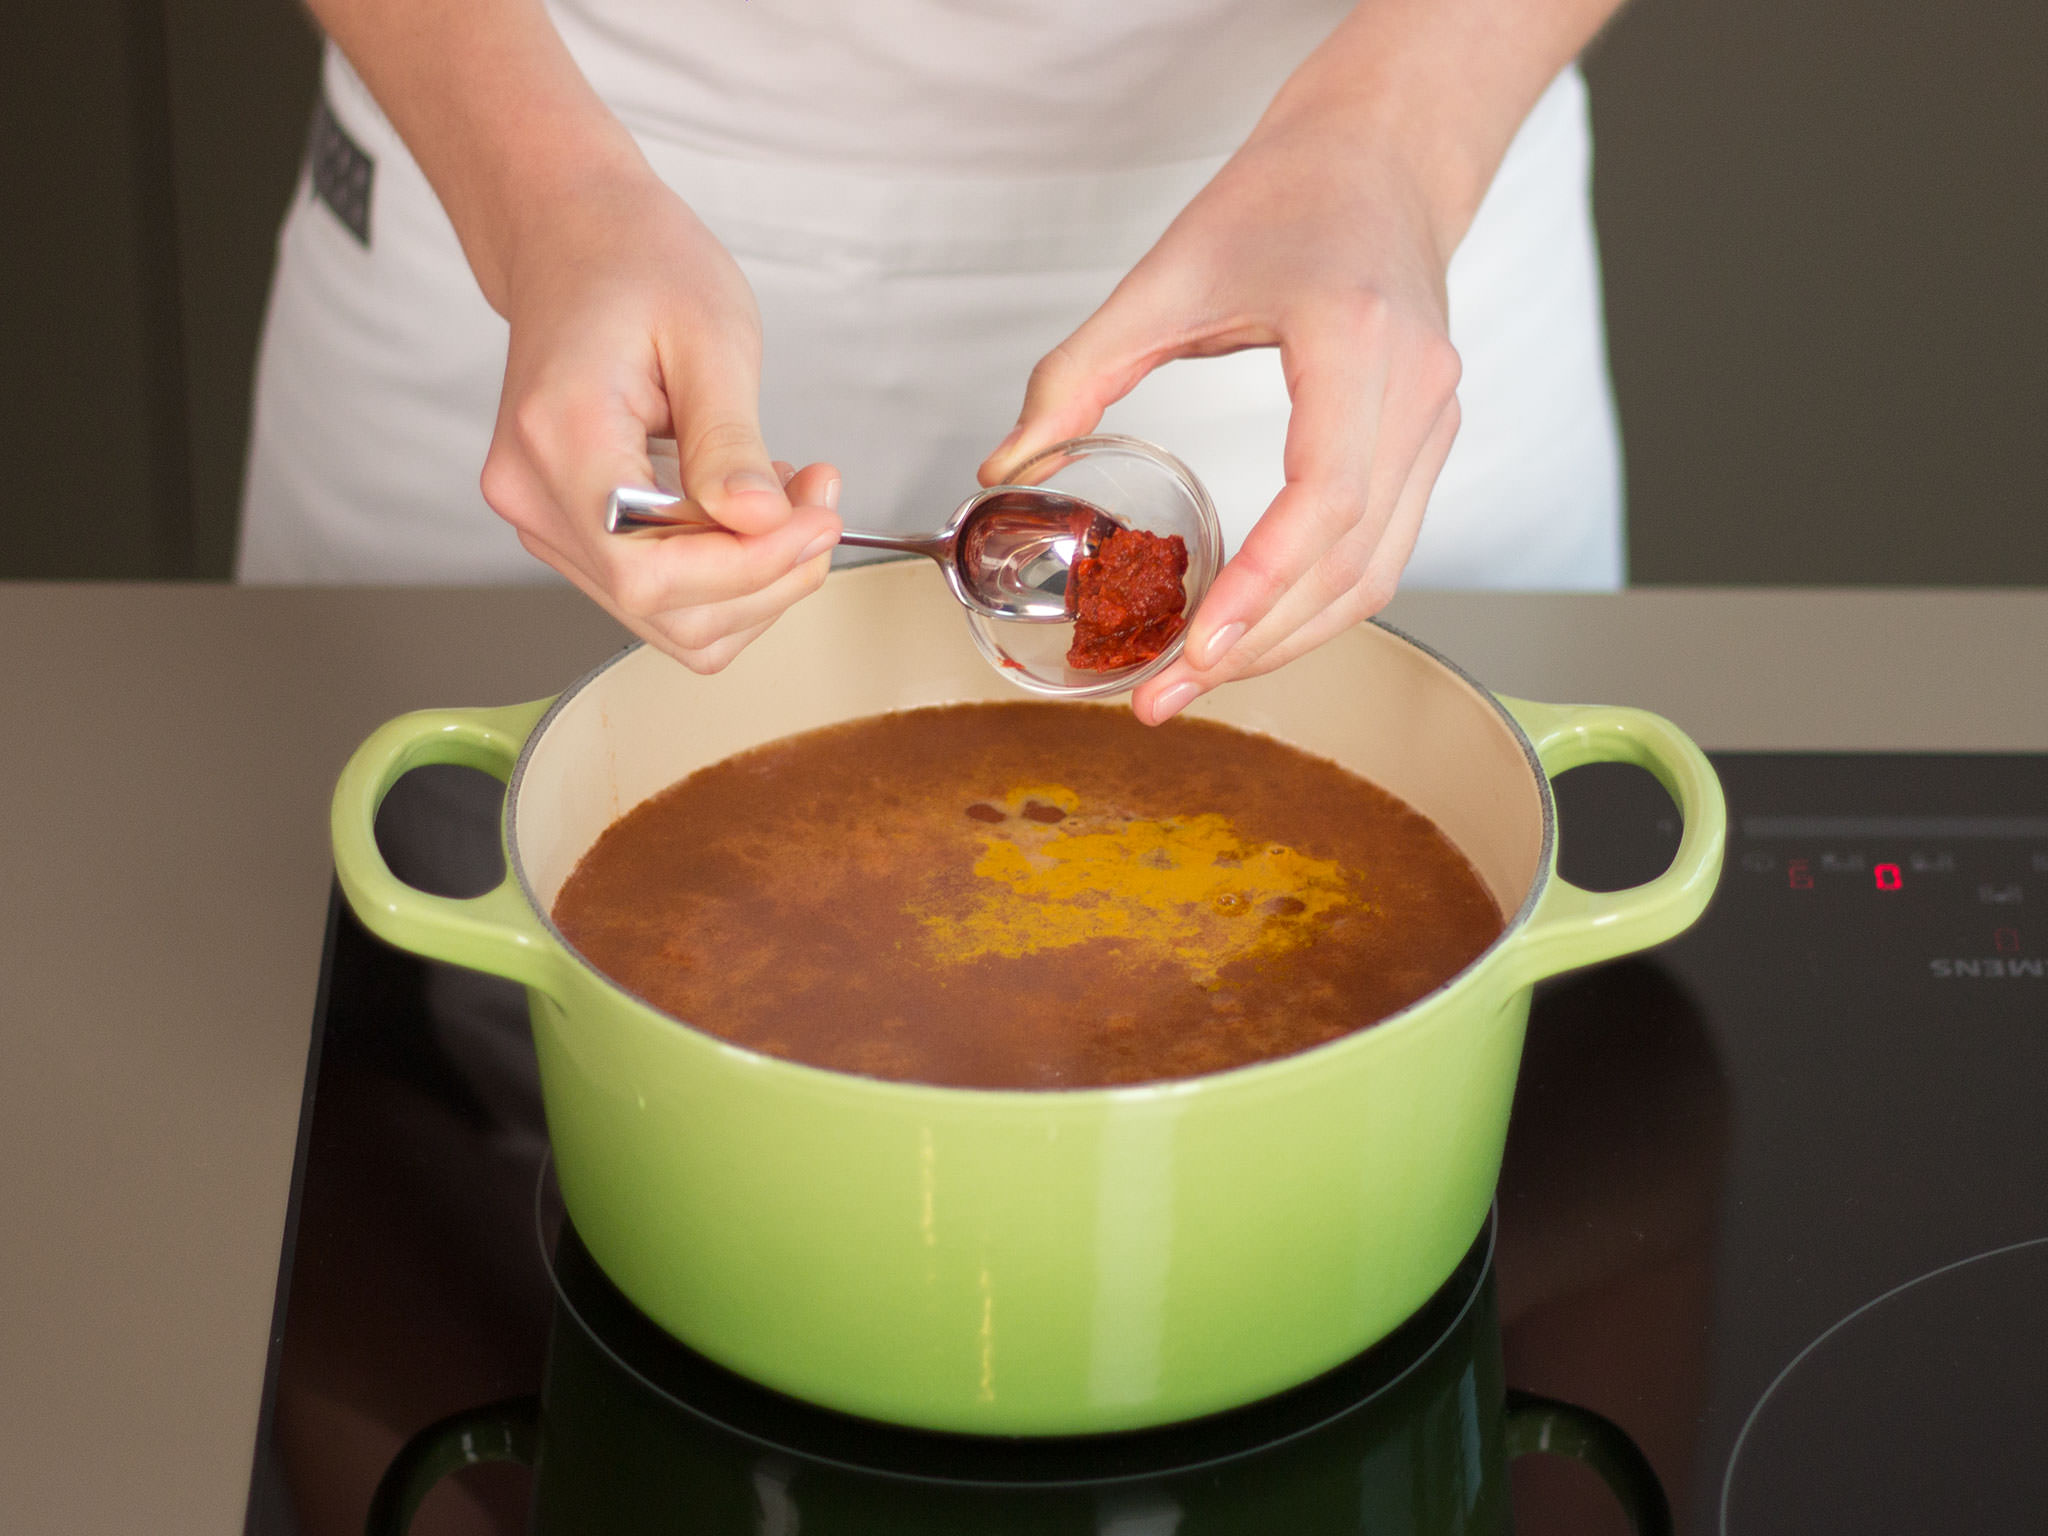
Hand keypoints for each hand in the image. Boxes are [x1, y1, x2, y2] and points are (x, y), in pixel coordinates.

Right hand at [478, 166, 841, 672]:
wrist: (572, 238)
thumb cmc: (635, 263)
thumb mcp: (710, 335)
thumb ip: (730, 441)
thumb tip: (762, 525)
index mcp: (558, 438)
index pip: (648, 571)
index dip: (748, 568)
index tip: (816, 522)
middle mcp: (533, 494)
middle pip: (660, 608)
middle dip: (765, 576)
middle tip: (820, 505)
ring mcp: (543, 518)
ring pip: (665, 617)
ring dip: (752, 580)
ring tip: (793, 501)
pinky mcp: (567, 528)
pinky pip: (656, 591)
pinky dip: (723, 571)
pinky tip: (752, 511)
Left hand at [980, 110, 1462, 723]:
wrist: (1382, 156)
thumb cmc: (1284, 196)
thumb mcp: (1163, 274)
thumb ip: (1077, 375)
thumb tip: (1006, 469)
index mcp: (1356, 339)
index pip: (1324, 497)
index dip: (1261, 586)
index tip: (1198, 650)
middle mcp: (1416, 391)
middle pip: (1348, 563)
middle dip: (1256, 647)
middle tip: (1164, 696)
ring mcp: (1435, 424)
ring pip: (1373, 576)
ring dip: (1286, 643)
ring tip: (1196, 682)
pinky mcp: (1429, 444)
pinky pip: (1380, 554)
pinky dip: (1314, 606)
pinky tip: (1248, 633)